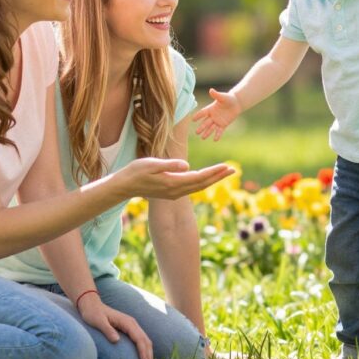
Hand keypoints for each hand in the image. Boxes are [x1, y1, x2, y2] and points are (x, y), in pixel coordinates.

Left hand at [76, 294, 152, 358]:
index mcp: (128, 322)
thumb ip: (108, 330)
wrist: (91, 305)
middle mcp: (132, 324)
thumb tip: (117, 340)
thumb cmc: (93, 313)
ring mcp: (131, 326)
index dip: (143, 351)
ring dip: (147, 353)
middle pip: (145, 340)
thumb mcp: (98, 321)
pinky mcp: (128, 329)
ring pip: (144, 340)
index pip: (139, 338)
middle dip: (149, 355)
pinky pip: (139, 340)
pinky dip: (143, 350)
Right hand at [106, 157, 234, 200]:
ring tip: (224, 172)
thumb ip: (169, 165)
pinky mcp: (171, 193)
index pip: (199, 177)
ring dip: (212, 180)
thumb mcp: (151, 164)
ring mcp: (174, 193)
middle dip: (219, 177)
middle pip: (203, 184)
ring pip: (198, 187)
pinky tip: (207, 178)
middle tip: (234, 169)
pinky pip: (192, 188)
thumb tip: (187, 166)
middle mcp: (176, 191)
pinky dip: (202, 182)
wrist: (124, 186)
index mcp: (173, 183)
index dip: (214, 172)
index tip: (227, 167)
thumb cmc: (135, 172)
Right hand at [191, 88, 241, 140]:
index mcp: (211, 109)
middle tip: (196, 132)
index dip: (198, 116)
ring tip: (202, 138)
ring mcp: (217, 121)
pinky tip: (215, 140)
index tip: (193, 120)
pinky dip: (217, 135)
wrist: (236, 103)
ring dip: (207, 133)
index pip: (203, 113)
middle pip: (205, 122)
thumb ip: (216, 95)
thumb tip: (211, 90)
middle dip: (201, 127)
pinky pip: (219, 130)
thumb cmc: (228, 98)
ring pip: (211, 128)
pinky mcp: (223, 124)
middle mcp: (212, 116)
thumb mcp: (223, 97)